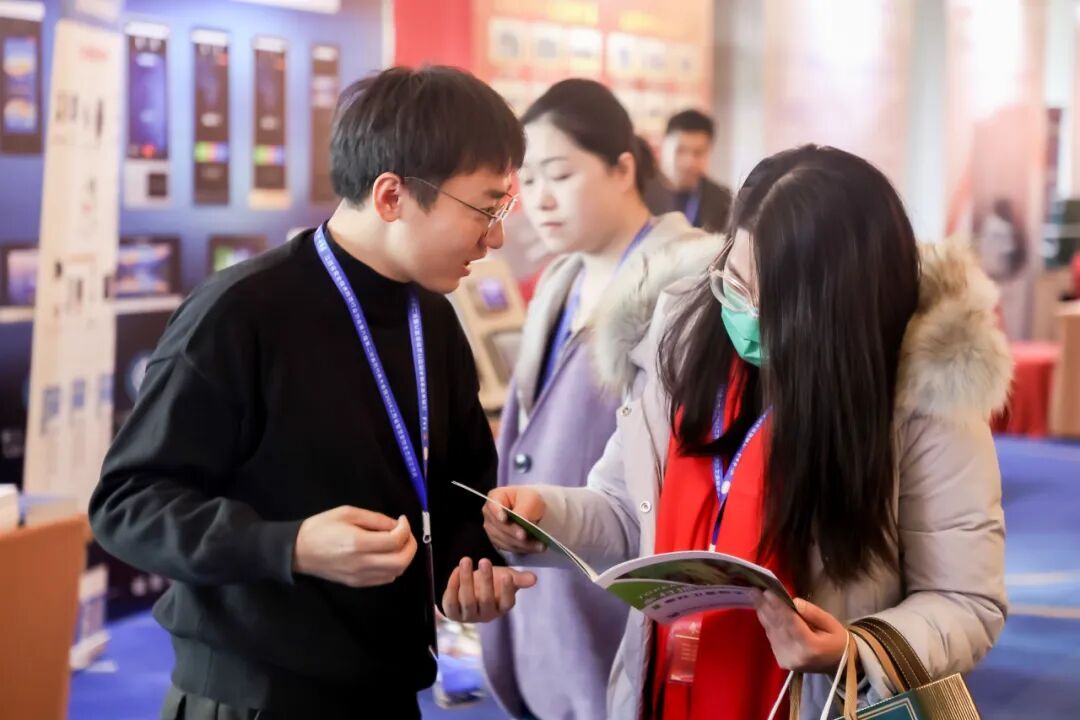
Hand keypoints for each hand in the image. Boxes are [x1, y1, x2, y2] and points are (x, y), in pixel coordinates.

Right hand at [292, 507, 416, 587]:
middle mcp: (361, 564)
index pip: (395, 541)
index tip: (401, 520)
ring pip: (396, 572)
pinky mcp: (357, 583)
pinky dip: (393, 567)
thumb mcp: (347, 513)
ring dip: (403, 557)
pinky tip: (386, 555)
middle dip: (411, 546)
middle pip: (401, 561)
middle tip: (406, 533)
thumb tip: (396, 525)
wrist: (298, 551)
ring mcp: (360, 577)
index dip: (405, 529)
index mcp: (358, 543)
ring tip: (397, 543)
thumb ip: (375, 519)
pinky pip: (385, 579)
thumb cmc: (321, 527)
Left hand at [441, 557, 536, 622]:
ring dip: (466, 579)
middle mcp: (486, 614)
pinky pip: (452, 601)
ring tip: (466, 560)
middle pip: (486, 600)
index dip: (506, 590)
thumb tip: (534, 578)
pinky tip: (456, 570)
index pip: (507, 603)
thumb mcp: (506, 577)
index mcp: (501, 607)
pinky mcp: (453, 613)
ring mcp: (469, 615)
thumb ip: (519, 579)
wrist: (471, 588)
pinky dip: (453, 585)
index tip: (507, 575)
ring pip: (467, 600)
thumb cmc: (493, 583)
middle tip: (484, 560)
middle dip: (486, 580)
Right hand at [482, 486, 546, 553]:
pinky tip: (535, 547)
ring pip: (504, 539)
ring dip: (521, 544)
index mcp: (495, 497)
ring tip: (538, 545)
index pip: (493, 506)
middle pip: (499, 526)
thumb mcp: (530, 499)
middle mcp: (489, 515)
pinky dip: (523, 548)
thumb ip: (523, 510)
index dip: (497, 513)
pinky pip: (509, 547)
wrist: (531, 509)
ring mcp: (492, 529)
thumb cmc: (528, 499)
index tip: (504, 519)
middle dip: (513, 532)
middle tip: (524, 536)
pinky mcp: (499, 541)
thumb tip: (521, 521)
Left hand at [752, 590, 847, 672]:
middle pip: (777, 626)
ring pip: (771, 632)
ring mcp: (787, 660)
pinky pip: (772, 638)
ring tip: (755, 596)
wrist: (837, 664)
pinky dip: (767, 623)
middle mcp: (796, 655)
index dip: (778, 606)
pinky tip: (763, 610)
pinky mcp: (781, 661)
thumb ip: (813, 613)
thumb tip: (794, 602)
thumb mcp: (831, 623)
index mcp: (811, 647)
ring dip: (763, 613)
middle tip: (754, 590)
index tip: (768, 591)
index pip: (791, 623)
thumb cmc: (836, 641)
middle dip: (765, 606)